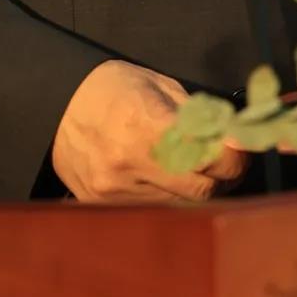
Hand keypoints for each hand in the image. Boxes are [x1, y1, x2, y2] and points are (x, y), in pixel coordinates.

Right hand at [51, 59, 249, 202]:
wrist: (54, 106)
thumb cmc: (112, 89)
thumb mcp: (157, 85)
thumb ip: (196, 114)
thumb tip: (235, 136)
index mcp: (146, 123)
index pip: (210, 156)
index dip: (235, 157)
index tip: (242, 149)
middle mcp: (130, 162)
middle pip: (202, 189)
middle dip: (224, 178)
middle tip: (229, 163)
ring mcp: (116, 189)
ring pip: (182, 206)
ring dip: (199, 190)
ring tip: (198, 168)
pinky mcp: (105, 206)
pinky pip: (154, 211)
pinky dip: (170, 199)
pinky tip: (167, 180)